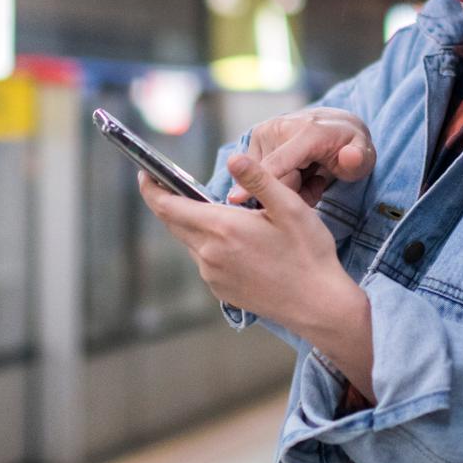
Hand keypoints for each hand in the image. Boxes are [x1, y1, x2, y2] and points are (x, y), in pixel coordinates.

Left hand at [140, 153, 373, 395]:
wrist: (319, 305)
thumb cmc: (309, 254)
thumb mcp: (290, 207)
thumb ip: (259, 179)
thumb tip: (234, 157)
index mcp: (223, 228)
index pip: (169, 206)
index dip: (151, 189)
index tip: (144, 173)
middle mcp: (210, 254)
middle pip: (175, 223)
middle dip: (169, 202)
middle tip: (171, 183)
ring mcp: (213, 275)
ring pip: (191, 242)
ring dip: (195, 224)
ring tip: (219, 212)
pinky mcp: (222, 290)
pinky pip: (205, 260)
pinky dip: (209, 244)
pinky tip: (236, 241)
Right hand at [227, 107, 374, 204]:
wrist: (338, 125)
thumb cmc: (352, 145)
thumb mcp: (365, 155)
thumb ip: (359, 159)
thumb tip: (350, 156)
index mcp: (307, 131)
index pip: (278, 163)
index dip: (259, 182)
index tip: (235, 199)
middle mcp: (279, 127)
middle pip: (273, 181)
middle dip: (293, 192)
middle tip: (317, 183)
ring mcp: (264, 131)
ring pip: (265, 180)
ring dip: (286, 187)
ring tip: (308, 175)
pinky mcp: (255, 139)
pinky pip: (260, 174)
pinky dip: (277, 179)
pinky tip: (295, 171)